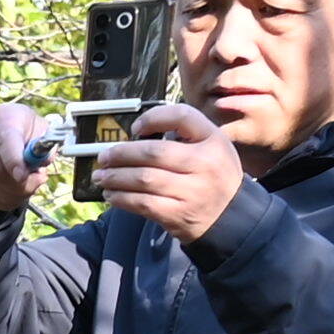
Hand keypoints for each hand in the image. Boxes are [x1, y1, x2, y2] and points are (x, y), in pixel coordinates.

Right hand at [0, 102, 58, 215]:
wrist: (0, 137)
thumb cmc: (25, 132)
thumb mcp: (40, 130)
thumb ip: (43, 145)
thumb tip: (41, 161)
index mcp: (1, 116)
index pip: (5, 141)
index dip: (14, 161)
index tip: (23, 175)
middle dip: (20, 182)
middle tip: (37, 179)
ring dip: (16, 192)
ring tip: (26, 180)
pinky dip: (6, 199)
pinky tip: (14, 187)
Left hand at [86, 99, 244, 242]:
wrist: (231, 217)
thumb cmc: (212, 177)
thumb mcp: (212, 147)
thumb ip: (185, 134)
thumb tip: (137, 136)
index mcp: (213, 140)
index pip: (182, 116)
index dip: (153, 118)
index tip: (135, 128)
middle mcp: (204, 164)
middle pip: (153, 153)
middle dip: (122, 154)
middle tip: (104, 157)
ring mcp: (192, 191)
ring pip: (144, 179)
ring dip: (116, 177)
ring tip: (102, 177)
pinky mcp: (178, 215)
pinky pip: (142, 204)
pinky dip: (122, 198)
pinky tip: (112, 194)